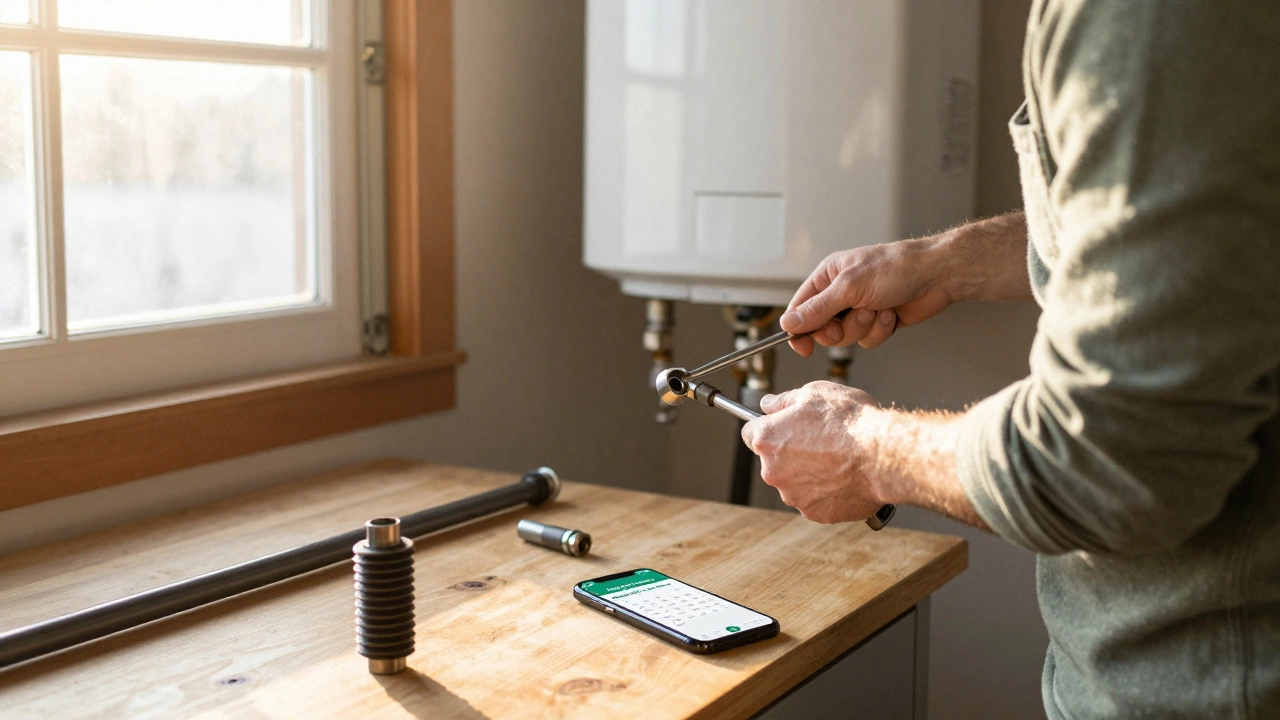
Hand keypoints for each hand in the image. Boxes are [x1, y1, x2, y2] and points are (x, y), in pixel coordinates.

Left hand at [740, 381, 885, 523]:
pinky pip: (816, 500)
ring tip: (838, 460)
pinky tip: (845, 477)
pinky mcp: (816, 513)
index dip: (767, 427)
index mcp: (768, 439)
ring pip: (795, 483)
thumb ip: (785, 400)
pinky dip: (827, 492)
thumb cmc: (852, 422)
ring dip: (809, 474)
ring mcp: (794, 496)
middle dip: (791, 452)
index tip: (781, 427)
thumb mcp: (815, 393)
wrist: (884, 456)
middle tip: (821, 442)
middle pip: (773, 461)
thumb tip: (770, 404)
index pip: (750, 433)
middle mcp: (774, 472)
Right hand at [780, 237, 954, 356]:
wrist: (935, 275)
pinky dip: (879, 330)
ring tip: (878, 308)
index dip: (798, 329)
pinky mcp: (877, 322)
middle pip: (821, 329)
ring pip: (846, 337)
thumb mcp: (849, 287)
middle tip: (852, 318)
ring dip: (863, 327)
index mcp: (827, 277)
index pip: (799, 308)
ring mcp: (859, 309)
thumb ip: (817, 309)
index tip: (802, 348)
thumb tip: (788, 324)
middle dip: (838, 329)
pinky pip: (867, 340)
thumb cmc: (894, 268)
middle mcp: (840, 293)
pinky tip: (890, 314)